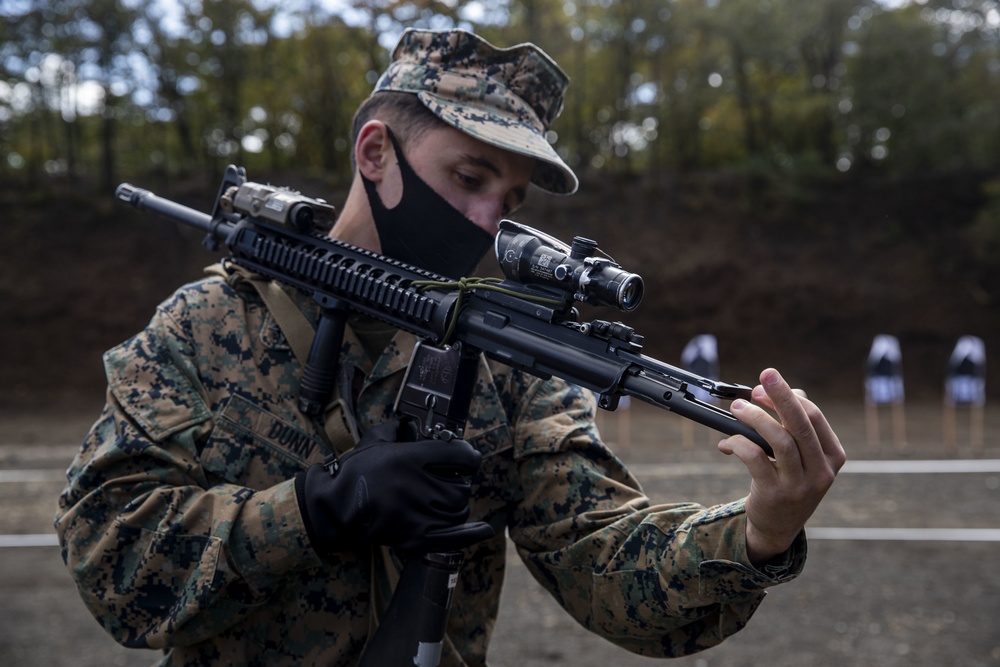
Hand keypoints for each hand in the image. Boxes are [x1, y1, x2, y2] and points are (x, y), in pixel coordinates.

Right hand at [296, 421, 494, 554]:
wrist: (334, 507)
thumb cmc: (354, 471)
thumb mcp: (375, 440)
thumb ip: (398, 428)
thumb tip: (412, 422)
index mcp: (411, 458)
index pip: (460, 456)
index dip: (467, 456)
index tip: (466, 458)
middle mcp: (418, 486)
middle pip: (461, 487)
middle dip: (459, 483)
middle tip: (448, 481)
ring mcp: (418, 514)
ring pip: (458, 510)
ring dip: (455, 505)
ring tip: (442, 500)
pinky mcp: (414, 538)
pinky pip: (452, 537)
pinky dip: (469, 534)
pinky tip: (482, 529)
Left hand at [719, 368, 845, 566]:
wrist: (778, 526)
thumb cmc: (789, 481)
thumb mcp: (804, 457)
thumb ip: (798, 427)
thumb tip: (786, 392)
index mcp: (833, 456)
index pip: (814, 417)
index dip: (789, 397)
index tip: (766, 384)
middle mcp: (821, 471)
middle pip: (801, 424)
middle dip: (780, 396)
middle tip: (763, 376)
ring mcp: (800, 485)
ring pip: (779, 440)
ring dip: (754, 418)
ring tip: (737, 409)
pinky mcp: (775, 494)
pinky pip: (755, 458)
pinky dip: (739, 443)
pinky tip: (727, 442)